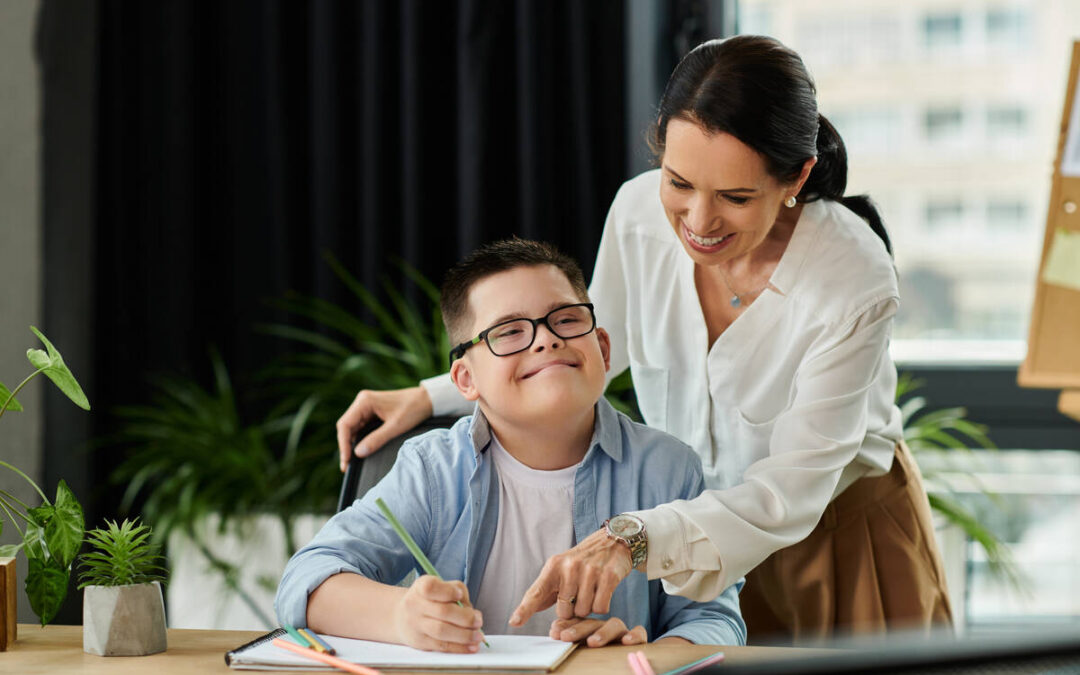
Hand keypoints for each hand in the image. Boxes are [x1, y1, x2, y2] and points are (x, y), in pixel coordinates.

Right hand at [336, 386, 432, 470]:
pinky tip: (359, 451)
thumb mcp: (395, 427)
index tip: (346, 461)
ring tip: (351, 462)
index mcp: (364, 401)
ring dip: (351, 444)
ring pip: (352, 428)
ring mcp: (366, 407)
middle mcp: (362, 402)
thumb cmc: (413, 409)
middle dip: (345, 446)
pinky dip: (359, 439)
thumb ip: (376, 440)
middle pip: (346, 427)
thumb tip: (358, 454)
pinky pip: (360, 427)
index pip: (345, 424)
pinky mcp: (372, 412)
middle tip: (346, 466)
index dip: (343, 444)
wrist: (427, 400)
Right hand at [392, 575, 484, 652]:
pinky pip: (441, 646)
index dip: (448, 591)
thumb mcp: (440, 587)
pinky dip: (459, 648)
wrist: (402, 616)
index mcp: (421, 587)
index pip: (431, 587)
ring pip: (442, 631)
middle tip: (478, 621)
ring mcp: (415, 624)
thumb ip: (458, 595)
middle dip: (465, 618)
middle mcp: (415, 605)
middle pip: (442, 612)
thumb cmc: (429, 600)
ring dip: (464, 635)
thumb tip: (474, 615)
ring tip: (478, 636)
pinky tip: (471, 647)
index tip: (460, 595)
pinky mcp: (420, 642)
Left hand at [509, 528, 631, 626]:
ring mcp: (590, 571)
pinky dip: (602, 605)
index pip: (537, 591)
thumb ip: (545, 591)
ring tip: (592, 589)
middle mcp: (570, 567)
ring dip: (588, 607)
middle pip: (564, 612)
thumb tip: (526, 611)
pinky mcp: (608, 576)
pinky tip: (602, 591)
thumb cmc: (583, 561)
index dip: (524, 609)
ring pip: (583, 611)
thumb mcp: (561, 569)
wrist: (613, 542)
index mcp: (554, 566)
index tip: (514, 621)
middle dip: (572, 608)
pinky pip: (600, 608)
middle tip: (580, 591)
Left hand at [549, 616, 645, 646]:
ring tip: (592, 642)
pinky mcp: (638, 638)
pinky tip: (626, 641)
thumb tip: (553, 631)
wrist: (627, 660)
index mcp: (590, 628)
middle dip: (578, 629)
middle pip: (592, 623)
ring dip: (603, 632)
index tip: (554, 632)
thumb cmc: (600, 655)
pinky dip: (634, 635)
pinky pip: (639, 632)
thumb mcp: (582, 650)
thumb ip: (571, 640)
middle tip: (566, 637)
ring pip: (614, 624)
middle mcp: (605, 627)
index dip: (566, 625)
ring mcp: (622, 632)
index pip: (577, 622)